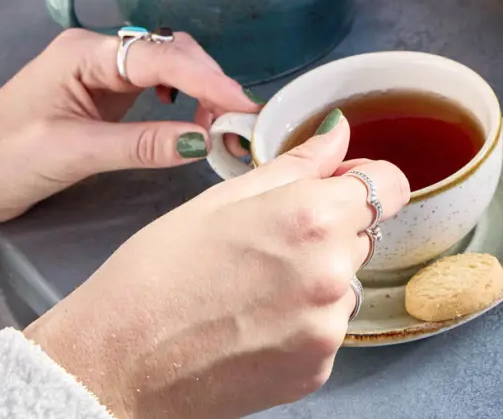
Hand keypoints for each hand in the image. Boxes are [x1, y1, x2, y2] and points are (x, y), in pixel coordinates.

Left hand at [0, 29, 257, 230]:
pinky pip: (156, 85)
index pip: (160, 56)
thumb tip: (202, 141)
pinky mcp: (102, 95)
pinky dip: (184, 98)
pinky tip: (191, 119)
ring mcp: (99, 72)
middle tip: (240, 121)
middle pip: (171, 51)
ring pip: (169, 66)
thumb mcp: (71, 154)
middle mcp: (95, 52)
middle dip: (210, 81)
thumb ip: (139, 145)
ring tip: (223, 124)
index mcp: (83, 54)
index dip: (206, 78)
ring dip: (201, 89)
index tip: (242, 105)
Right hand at [25, 118, 410, 418]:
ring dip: (316, 279)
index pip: (389, 185)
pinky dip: (301, 323)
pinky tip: (250, 324)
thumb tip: (336, 133)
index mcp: (312, 217)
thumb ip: (295, 164)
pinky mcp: (318, 369)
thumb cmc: (153, 276)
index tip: (338, 186)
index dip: (365, 179)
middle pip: (364, 233)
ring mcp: (328, 327)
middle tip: (265, 244)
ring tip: (250, 290)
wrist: (113, 367)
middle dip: (329, 230)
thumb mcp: (219, 200)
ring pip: (345, 283)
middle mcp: (333, 272)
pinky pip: (327, 329)